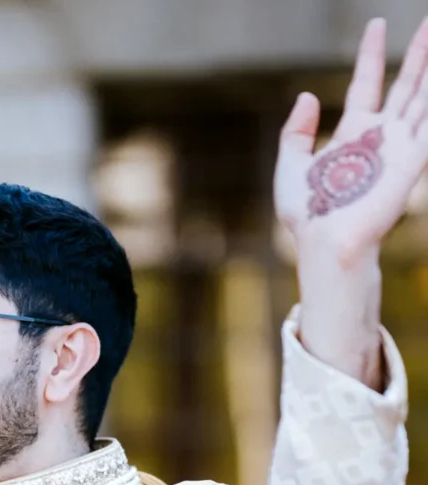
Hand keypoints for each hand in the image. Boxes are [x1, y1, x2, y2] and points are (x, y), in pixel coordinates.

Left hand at [275, 15, 427, 262]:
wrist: (326, 243)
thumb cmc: (308, 216)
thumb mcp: (289, 167)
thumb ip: (295, 131)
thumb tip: (307, 95)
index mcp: (352, 134)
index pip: (367, 84)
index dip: (371, 55)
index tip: (374, 25)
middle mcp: (380, 137)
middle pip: (404, 85)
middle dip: (417, 54)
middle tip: (427, 22)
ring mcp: (399, 147)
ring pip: (423, 97)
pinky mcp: (413, 161)